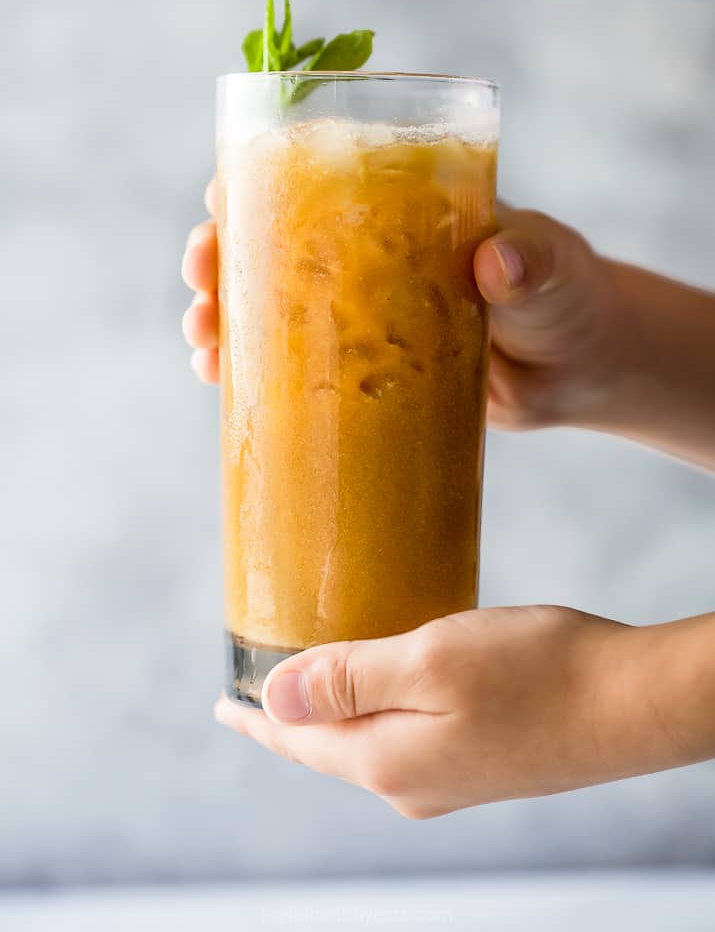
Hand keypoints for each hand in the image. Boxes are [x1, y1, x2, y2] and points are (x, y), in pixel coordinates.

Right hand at [181, 184, 619, 427]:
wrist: (581, 369)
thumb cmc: (567, 294)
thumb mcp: (551, 266)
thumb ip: (530, 259)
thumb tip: (495, 262)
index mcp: (402, 209)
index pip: (316, 179)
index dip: (258, 180)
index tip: (220, 195)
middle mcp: (368, 258)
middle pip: (272, 244)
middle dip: (221, 254)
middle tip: (200, 274)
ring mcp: (362, 317)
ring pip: (270, 308)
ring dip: (224, 317)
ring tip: (202, 341)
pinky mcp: (366, 371)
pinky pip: (297, 368)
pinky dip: (254, 373)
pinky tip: (221, 384)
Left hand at [214, 606, 669, 817]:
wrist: (635, 704)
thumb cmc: (538, 672)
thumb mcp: (431, 660)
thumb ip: (349, 680)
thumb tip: (273, 698)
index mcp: (387, 760)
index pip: (298, 740)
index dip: (257, 718)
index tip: (223, 703)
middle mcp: (413, 783)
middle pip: (330, 746)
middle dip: (292, 717)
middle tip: (262, 679)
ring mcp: (451, 779)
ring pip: (369, 741)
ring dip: (337, 710)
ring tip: (316, 677)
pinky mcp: (483, 762)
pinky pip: (406, 735)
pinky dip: (379, 709)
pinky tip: (388, 684)